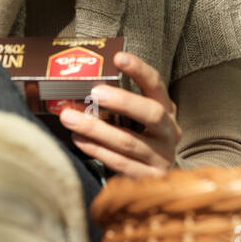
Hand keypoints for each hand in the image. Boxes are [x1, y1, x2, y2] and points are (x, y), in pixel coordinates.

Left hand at [58, 51, 181, 177]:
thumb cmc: (137, 141)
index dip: (139, 70)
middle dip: (123, 101)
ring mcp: (162, 157)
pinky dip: (97, 150)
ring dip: (96, 129)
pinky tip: (79, 139)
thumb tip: (78, 83)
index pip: (156, 85)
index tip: (118, 57)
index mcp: (167, 111)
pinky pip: (120, 163)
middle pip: (151, 113)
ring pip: (128, 141)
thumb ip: (118, 105)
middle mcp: (170, 132)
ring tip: (70, 117)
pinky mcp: (150, 179)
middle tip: (95, 92)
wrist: (155, 184)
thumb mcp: (136, 121)